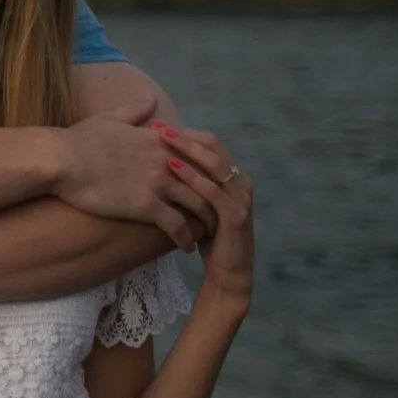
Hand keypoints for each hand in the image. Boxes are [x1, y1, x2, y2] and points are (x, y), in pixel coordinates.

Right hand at [54, 115, 217, 250]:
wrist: (59, 160)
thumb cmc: (78, 140)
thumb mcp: (110, 118)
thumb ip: (135, 109)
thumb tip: (150, 99)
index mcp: (159, 141)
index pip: (201, 152)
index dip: (212, 168)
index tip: (215, 181)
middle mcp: (166, 161)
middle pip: (207, 180)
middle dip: (218, 197)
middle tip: (222, 212)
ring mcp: (159, 184)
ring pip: (200, 204)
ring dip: (208, 221)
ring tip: (211, 234)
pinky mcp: (147, 206)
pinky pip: (177, 226)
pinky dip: (185, 239)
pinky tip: (187, 248)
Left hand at [162, 128, 254, 305]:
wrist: (228, 274)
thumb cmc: (208, 238)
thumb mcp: (198, 206)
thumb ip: (190, 185)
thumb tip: (162, 162)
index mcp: (233, 177)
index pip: (210, 144)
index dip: (185, 132)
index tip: (156, 123)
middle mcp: (241, 183)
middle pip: (213, 148)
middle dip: (184, 135)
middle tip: (157, 125)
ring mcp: (241, 198)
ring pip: (214, 165)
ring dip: (187, 150)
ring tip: (162, 138)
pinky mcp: (236, 217)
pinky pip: (213, 192)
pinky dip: (194, 177)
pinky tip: (172, 167)